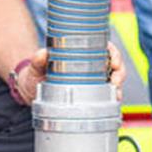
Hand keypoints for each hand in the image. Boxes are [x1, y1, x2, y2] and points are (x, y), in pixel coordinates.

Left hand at [8, 44, 125, 104]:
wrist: (31, 90)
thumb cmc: (36, 73)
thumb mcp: (36, 65)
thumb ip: (38, 59)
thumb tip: (43, 53)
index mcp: (82, 54)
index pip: (105, 48)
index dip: (114, 53)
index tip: (113, 61)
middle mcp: (91, 66)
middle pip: (114, 65)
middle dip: (120, 72)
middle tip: (115, 81)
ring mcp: (92, 81)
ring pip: (113, 80)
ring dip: (119, 87)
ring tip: (116, 94)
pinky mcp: (90, 96)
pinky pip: (106, 96)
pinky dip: (112, 99)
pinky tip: (114, 102)